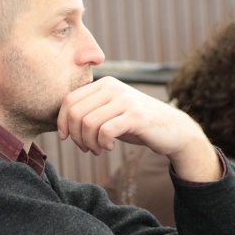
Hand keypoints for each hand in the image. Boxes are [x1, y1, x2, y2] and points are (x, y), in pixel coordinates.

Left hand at [57, 77, 221, 181]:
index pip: (69, 100)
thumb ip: (90, 112)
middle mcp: (113, 87)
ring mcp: (125, 100)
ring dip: (89, 143)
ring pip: (88, 123)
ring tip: (98, 150)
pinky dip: (103, 144)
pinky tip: (109, 147)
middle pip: (76, 113)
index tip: (66, 138)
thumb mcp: (110, 113)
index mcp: (104, 84)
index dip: (62, 122)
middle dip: (75, 136)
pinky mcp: (135, 115)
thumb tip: (62, 124)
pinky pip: (105, 131)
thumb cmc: (136, 125)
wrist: (173, 130)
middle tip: (86, 148)